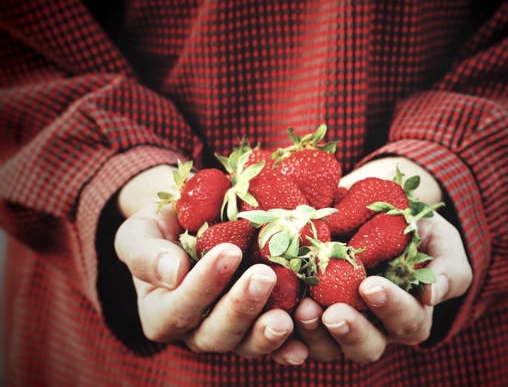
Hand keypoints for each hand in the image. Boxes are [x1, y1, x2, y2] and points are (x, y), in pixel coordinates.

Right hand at [114, 166, 309, 364]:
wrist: (193, 223)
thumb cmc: (163, 228)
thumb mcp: (141, 232)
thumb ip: (146, 253)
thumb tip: (172, 272)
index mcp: (161, 313)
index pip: (178, 308)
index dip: (203, 285)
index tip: (228, 251)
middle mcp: (195, 331)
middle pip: (216, 334)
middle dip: (241, 307)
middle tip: (264, 276)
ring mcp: (231, 332)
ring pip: (247, 345)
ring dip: (268, 333)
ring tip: (288, 315)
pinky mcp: (258, 326)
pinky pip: (275, 345)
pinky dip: (291, 346)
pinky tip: (305, 343)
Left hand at [293, 157, 472, 361]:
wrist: (372, 211)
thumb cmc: (413, 229)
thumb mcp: (439, 241)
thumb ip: (447, 267)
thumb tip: (433, 294)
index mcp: (409, 315)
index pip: (407, 321)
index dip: (390, 307)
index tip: (370, 285)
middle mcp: (375, 328)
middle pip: (366, 347)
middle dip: (350, 331)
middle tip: (332, 312)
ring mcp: (339, 325)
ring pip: (327, 347)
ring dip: (313, 333)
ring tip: (301, 308)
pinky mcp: (308, 315)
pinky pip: (294, 334)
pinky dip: (284, 330)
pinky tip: (273, 315)